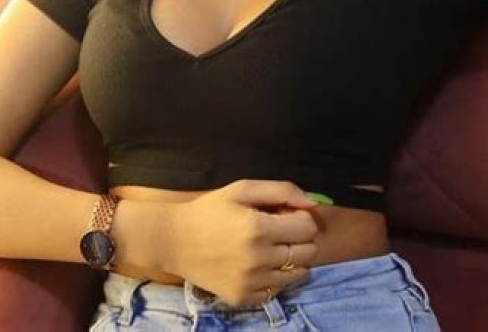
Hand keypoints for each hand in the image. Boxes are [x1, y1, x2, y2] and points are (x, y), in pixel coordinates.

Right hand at [169, 179, 319, 307]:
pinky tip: (259, 264)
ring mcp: (251, 283)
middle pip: (308, 253)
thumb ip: (281, 191)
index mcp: (259, 228)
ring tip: (271, 247)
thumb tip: (313, 204)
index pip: (307, 227)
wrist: (174, 241)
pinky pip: (278, 290)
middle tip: (281, 230)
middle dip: (300, 238)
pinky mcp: (243, 298)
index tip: (287, 214)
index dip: (301, 217)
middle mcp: (258, 259)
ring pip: (298, 275)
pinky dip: (276, 277)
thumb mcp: (243, 189)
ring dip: (292, 259)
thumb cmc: (210, 210)